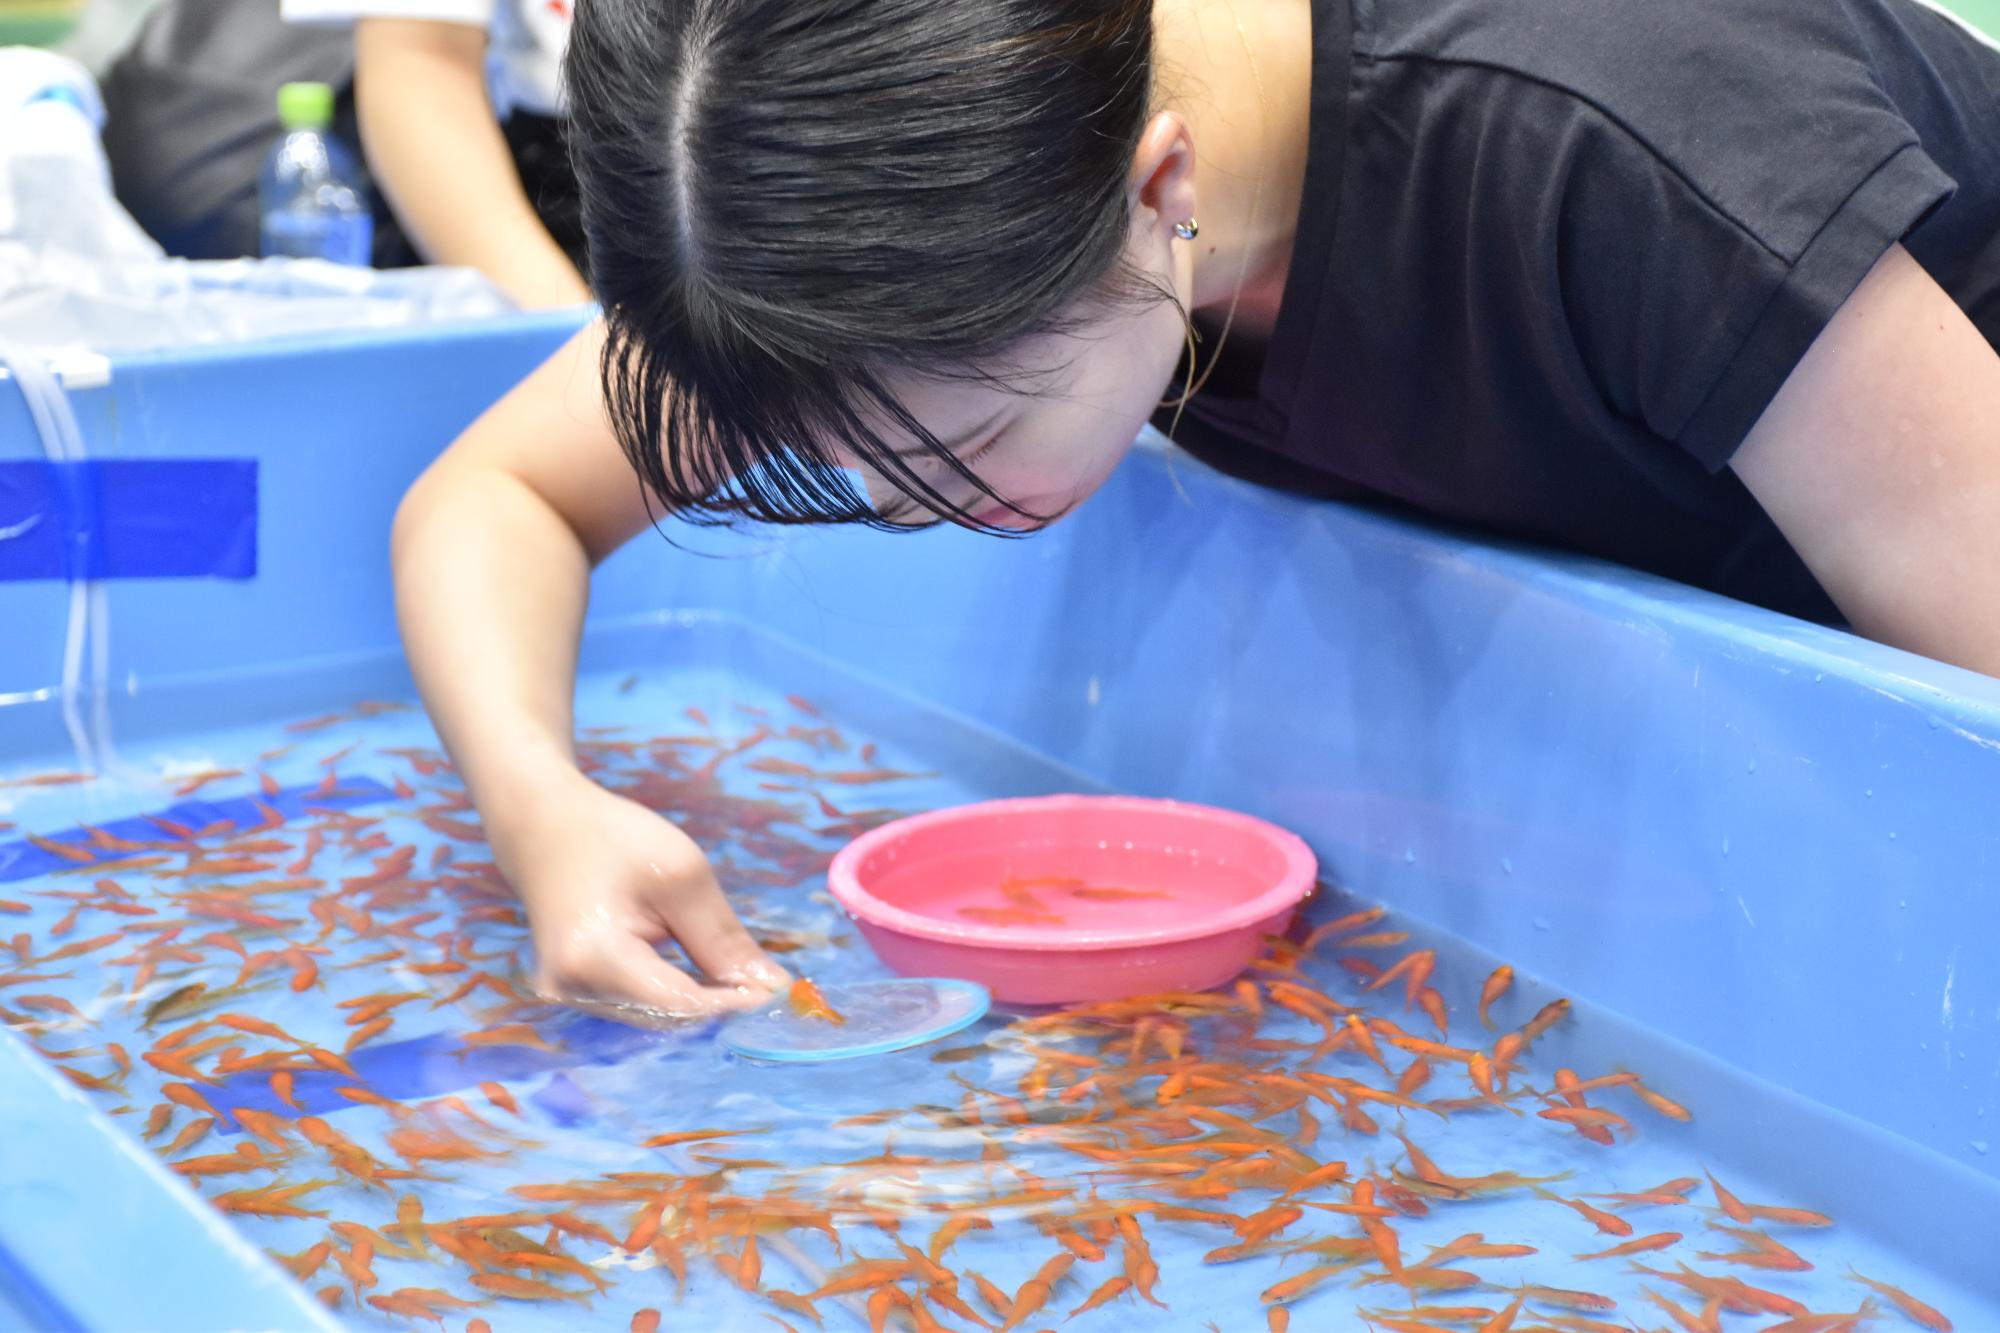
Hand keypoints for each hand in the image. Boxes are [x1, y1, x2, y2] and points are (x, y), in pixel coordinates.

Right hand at [500, 773, 789, 1022]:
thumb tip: (772, 988)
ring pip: (653, 1016)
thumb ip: (723, 940)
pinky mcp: (572, 991)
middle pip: (665, 1017)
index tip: (779, 993)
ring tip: (743, 980)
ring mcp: (565, 995)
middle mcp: (570, 989)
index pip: (678, 1004)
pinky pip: (637, 1004)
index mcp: (591, 957)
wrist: (542, 824)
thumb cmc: (611, 838)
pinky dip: (676, 994)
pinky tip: (707, 977)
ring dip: (701, 1002)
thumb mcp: (681, 877)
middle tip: (771, 988)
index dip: (732, 1005)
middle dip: (721, 1006)